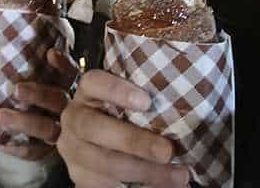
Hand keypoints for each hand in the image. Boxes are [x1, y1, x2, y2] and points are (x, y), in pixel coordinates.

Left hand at [0, 48, 76, 159]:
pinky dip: (18, 148)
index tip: (50, 54)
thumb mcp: (46, 78)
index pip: (72, 74)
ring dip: (24, 122)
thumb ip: (43, 66)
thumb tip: (26, 43)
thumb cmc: (40, 95)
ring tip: (1, 116)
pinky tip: (0, 142)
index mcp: (72, 89)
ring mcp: (64, 132)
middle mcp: (71, 110)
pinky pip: (37, 152)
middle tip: (16, 90)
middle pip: (59, 101)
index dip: (63, 65)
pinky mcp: (51, 150)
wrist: (58, 138)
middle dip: (38, 94)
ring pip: (48, 129)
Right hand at [58, 70, 189, 186]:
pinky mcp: (80, 178)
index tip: (146, 101)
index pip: (94, 83)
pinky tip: (161, 187)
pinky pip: (106, 186)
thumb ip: (145, 103)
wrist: (96, 147)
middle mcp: (74, 120)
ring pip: (104, 163)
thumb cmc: (125, 119)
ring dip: (145, 172)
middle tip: (167, 151)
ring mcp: (74, 151)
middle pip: (94, 127)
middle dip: (133, 141)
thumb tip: (186, 100)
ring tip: (179, 176)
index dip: (116, 90)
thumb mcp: (128, 105)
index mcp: (88, 94)